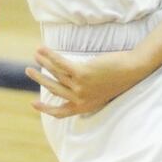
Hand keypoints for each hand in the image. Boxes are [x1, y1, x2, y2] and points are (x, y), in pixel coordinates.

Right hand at [27, 46, 149, 116]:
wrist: (133, 70)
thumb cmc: (120, 78)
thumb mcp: (101, 92)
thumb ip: (87, 93)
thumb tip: (73, 84)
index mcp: (84, 106)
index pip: (60, 112)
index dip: (45, 109)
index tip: (33, 103)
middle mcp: (80, 99)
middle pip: (54, 89)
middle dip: (40, 79)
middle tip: (29, 71)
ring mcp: (80, 87)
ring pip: (56, 74)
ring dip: (44, 63)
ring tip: (36, 55)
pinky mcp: (82, 73)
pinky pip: (61, 63)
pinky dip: (49, 55)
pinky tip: (42, 49)